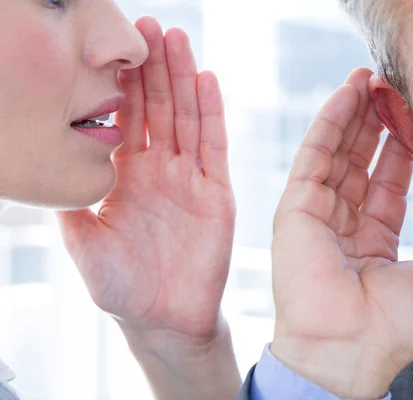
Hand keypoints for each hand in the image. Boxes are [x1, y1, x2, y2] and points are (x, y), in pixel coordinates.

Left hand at [57, 16, 233, 353]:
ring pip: (187, 117)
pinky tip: (208, 82)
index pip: (127, 117)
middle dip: (153, 67)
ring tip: (177, 40)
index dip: (123, 82)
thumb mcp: (82, 237)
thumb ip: (71, 196)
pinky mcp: (216, 191)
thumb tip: (47, 159)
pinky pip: (214, 146)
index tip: (116, 45)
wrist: (161, 318)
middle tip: (149, 25)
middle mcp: (160, 168)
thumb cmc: (121, 285)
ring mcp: (190, 177)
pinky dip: (211, 113)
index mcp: (127, 174)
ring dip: (183, 78)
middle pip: (159, 107)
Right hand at [270, 68, 412, 398]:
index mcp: (373, 243)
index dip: (401, 152)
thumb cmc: (395, 328)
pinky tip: (346, 94)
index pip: (386, 186)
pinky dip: (329, 123)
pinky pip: (313, 156)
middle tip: (390, 89)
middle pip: (360, 163)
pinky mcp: (296, 207)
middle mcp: (343, 225)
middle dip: (375, 125)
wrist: (349, 348)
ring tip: (369, 79)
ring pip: (336, 153)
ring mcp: (317, 214)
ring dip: (352, 115)